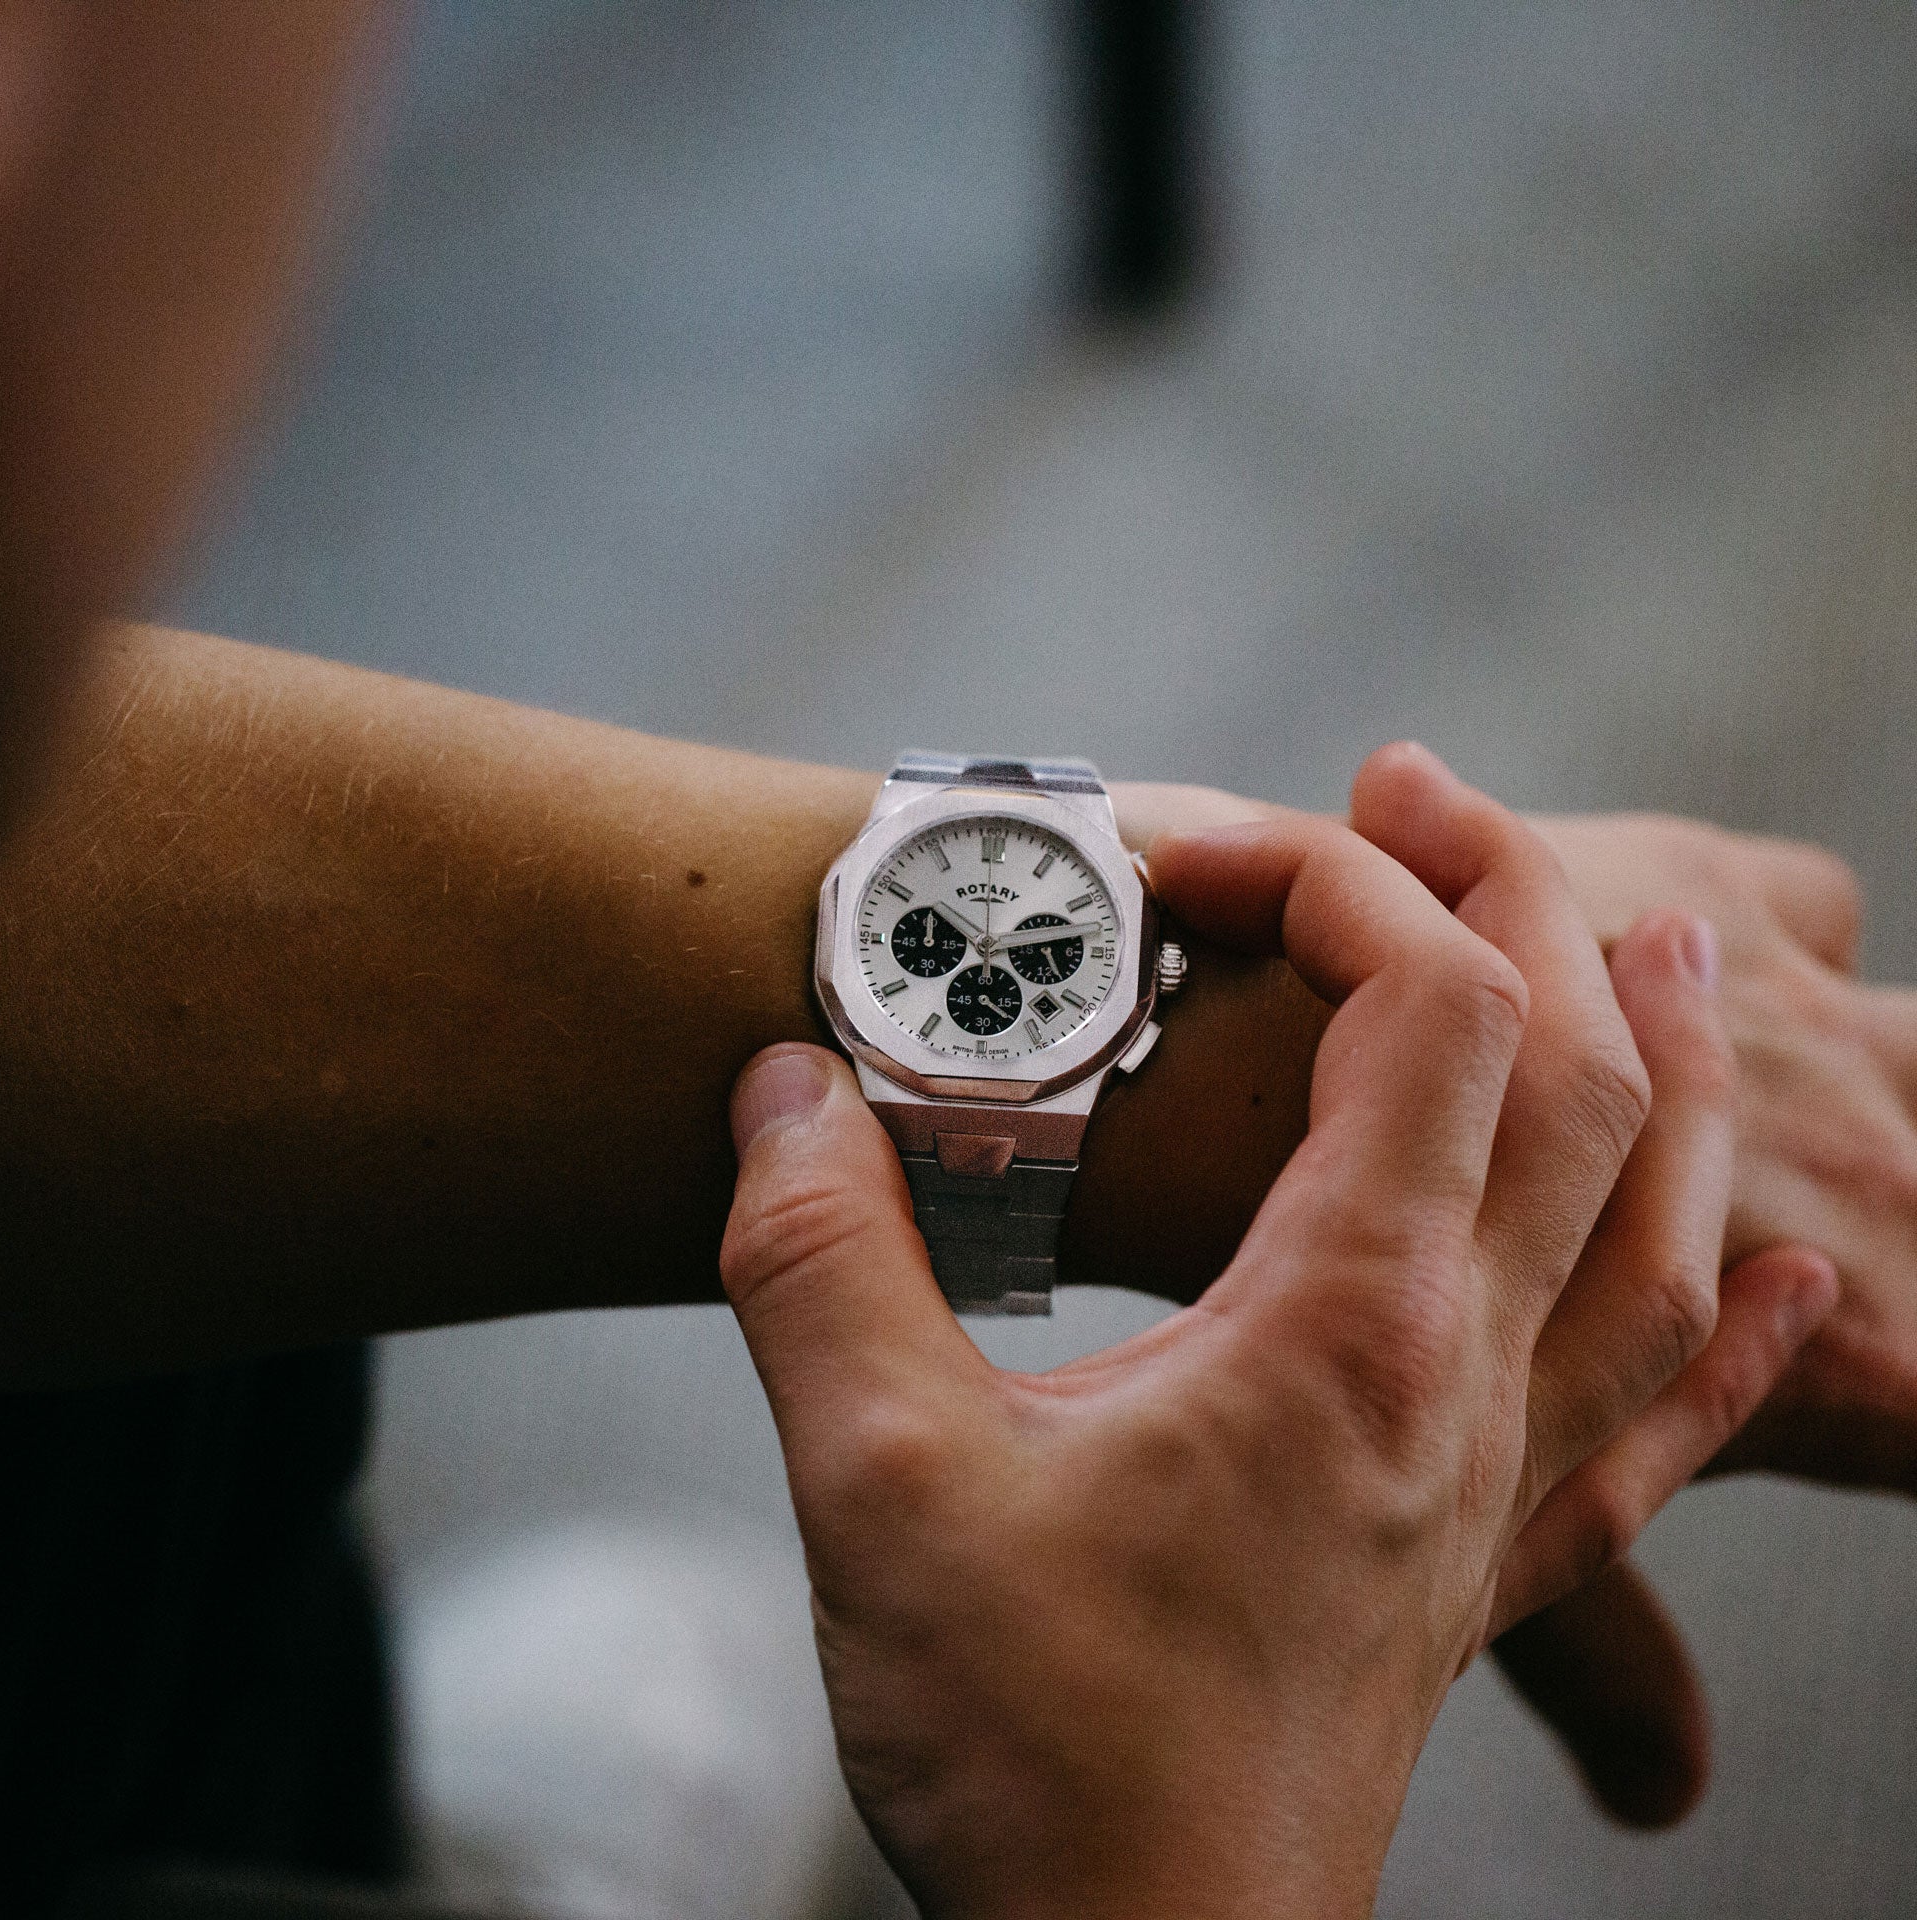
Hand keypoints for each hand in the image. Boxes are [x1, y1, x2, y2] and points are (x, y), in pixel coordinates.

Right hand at [718, 748, 1830, 1917]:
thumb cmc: (1033, 1746)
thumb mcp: (874, 1481)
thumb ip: (819, 1262)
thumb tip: (777, 1094)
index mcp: (1344, 1327)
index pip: (1427, 1016)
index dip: (1339, 885)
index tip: (1206, 853)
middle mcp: (1461, 1380)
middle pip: (1581, 1078)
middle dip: (1516, 899)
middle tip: (1426, 795)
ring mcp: (1495, 1477)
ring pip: (1657, 1227)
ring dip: (1667, 1064)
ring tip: (1658, 948)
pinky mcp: (1480, 1568)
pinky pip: (1673, 1426)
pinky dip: (1749, 1336)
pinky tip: (1796, 1285)